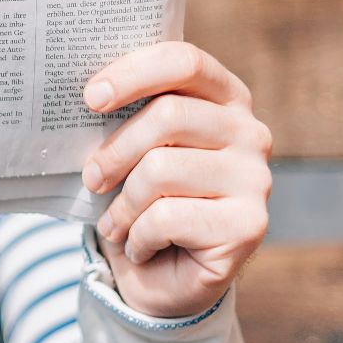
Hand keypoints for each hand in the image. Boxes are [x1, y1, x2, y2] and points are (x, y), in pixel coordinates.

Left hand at [80, 41, 271, 318]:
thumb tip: (87, 95)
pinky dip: (138, 237)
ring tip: (115, 223)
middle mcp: (250, 132)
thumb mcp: (131, 151)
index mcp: (225, 98)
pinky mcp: (249, 225)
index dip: (134, 74)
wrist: (164, 279)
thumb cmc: (142, 201)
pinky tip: (140, 247)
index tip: (90, 98)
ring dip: (123, 204)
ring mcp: (256, 179)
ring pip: (162, 169)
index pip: (184, 62)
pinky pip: (168, 217)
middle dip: (115, 151)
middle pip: (169, 115)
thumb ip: (124, 117)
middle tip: (91, 178)